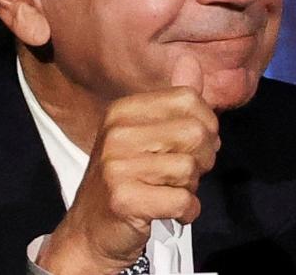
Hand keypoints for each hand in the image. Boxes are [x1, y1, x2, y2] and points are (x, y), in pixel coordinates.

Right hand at [37, 55, 218, 274]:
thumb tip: (191, 62)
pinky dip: (186, 212)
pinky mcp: (124, 199)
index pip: (188, 100)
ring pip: (190, 169)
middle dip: (202, 159)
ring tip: (169, 192)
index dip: (206, 125)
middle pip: (195, 133)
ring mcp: (117, 166)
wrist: (89, 231)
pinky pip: (182, 201)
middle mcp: (117, 133)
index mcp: (123, 111)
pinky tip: (169, 212)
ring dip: (190, 188)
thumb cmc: (125, 179)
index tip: (194, 146)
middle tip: (185, 174)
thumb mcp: (144, 134)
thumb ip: (173, 102)